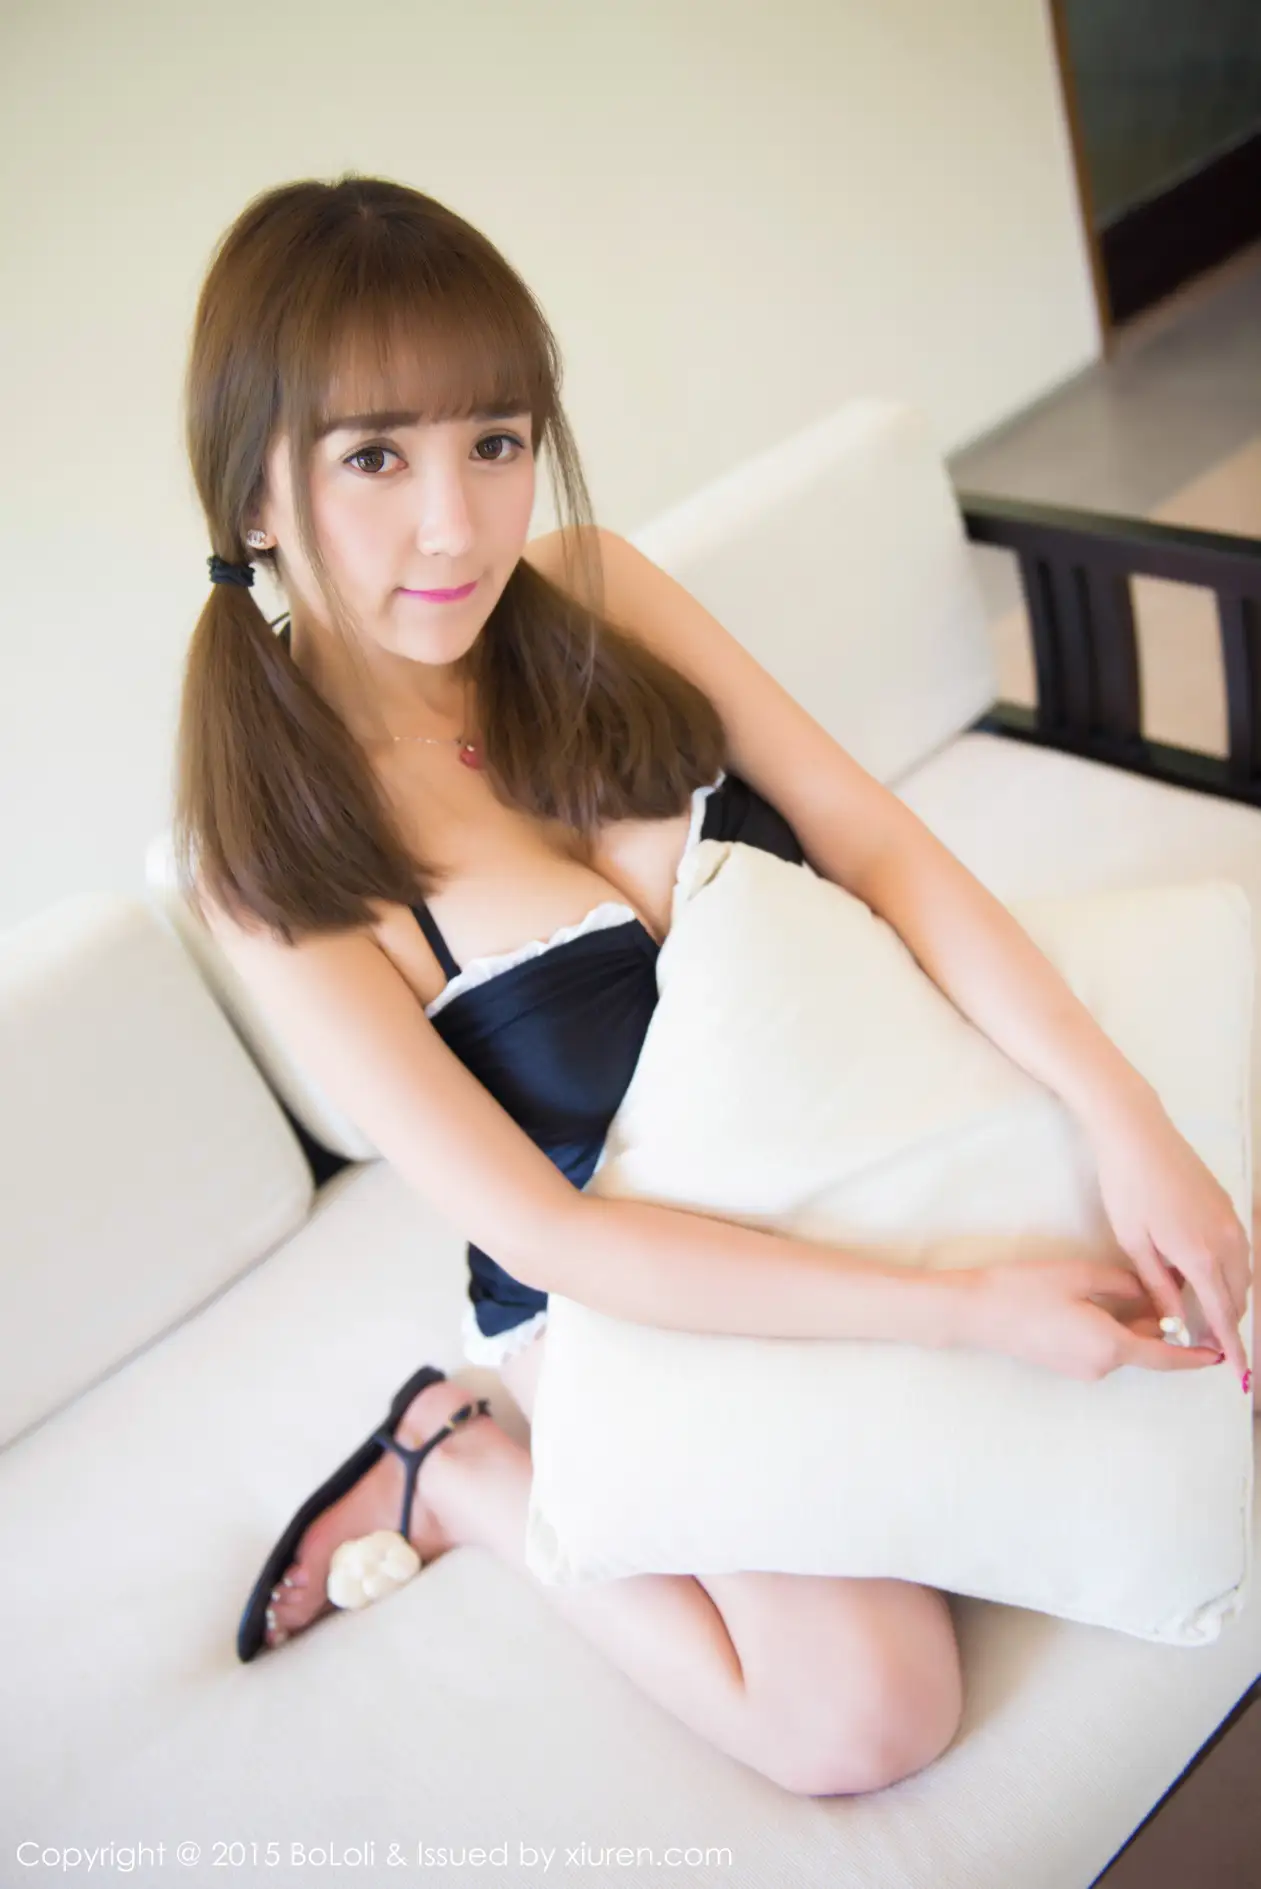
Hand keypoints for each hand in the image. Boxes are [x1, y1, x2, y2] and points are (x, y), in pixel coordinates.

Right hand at [962, 1248, 1227, 1381]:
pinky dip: (1113, 1331)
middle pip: (1145, 1350)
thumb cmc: (1024, 1291)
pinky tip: (1100, 1305)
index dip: (1194, 1356)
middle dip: (1161, 1329)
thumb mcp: (1080, 1275)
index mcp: (1110, 1345)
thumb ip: (1123, 1284)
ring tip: (1132, 1293)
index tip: (1219, 1353)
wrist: (975, 1312)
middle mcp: (1100, 1366)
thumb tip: (1147, 1292)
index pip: (1165, 1357)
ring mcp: (1080, 1369)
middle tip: (1169, 1295)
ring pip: (1122, 1348)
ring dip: (1134, 1327)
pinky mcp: (1064, 1365)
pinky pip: (1101, 1349)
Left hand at [1088, 1096, 1251, 1381]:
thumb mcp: (1134, 1243)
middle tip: (1210, 1344)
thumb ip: (1159, 1287)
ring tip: (1207, 1315)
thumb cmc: (1127, 1186)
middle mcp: (1226, 1240)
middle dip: (1228, 1324)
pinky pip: (1240, 1251)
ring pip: (1243, 1274)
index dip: (1231, 1346)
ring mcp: (1231, 1220)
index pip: (1223, 1315)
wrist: (1137, 1133)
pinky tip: (1207, 1275)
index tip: (1241, 1373)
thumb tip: (1177, 1323)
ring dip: (1230, 1297)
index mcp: (1201, 1256)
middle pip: (1238, 1297)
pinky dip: (1230, 1271)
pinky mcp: (1227, 1205)